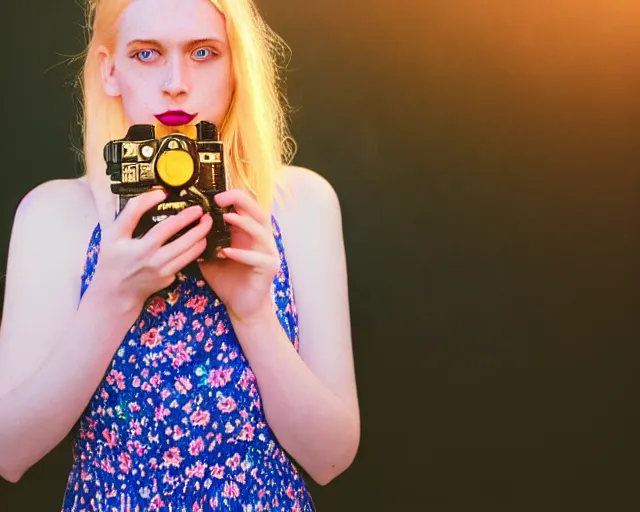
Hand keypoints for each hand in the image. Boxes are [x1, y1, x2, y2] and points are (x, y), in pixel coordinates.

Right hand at [92, 189, 212, 310]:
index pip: (135, 214)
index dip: (148, 200)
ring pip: (185, 248)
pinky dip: (197, 248)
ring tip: (206, 223)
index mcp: (124, 241)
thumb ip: (130, 214)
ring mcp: (158, 268)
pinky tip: (201, 239)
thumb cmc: (114, 259)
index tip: (163, 193)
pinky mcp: (168, 277)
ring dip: (199, 234)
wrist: (117, 292)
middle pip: (168, 230)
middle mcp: (142, 254)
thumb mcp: (112, 234)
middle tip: (200, 209)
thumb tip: (156, 194)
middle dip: (187, 217)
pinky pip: (187, 260)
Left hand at [198, 189, 279, 325]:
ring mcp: (268, 252)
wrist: (240, 305)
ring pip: (261, 232)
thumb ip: (203, 239)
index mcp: (248, 232)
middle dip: (241, 202)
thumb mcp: (210, 255)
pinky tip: (227, 252)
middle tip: (220, 200)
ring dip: (244, 224)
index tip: (214, 196)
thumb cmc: (227, 278)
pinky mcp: (270, 268)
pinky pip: (258, 258)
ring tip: (227, 219)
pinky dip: (243, 254)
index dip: (233, 197)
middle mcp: (261, 238)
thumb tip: (183, 224)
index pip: (246, 207)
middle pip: (258, 212)